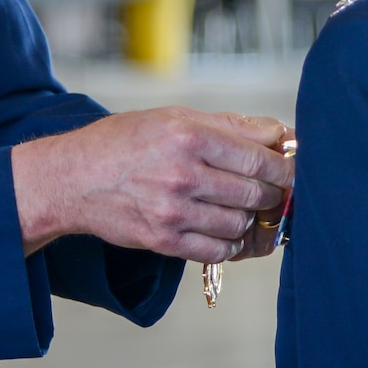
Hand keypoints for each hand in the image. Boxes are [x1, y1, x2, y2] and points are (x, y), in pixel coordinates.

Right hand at [11, 108, 293, 263]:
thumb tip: (279, 134)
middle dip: (273, 194)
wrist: (73, 179)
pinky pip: (218, 250)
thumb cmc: (124, 142)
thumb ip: (229, 126)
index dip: (286, 167)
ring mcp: (173, 211)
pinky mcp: (163, 241)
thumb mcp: (173, 117)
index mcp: (188, 136)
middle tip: (275, 191)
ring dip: (251, 219)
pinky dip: (231, 242)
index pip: (260, 157)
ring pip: (241, 223)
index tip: (293, 170)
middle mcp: (182, 174)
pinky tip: (226, 229)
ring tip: (244, 208)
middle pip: (256, 193)